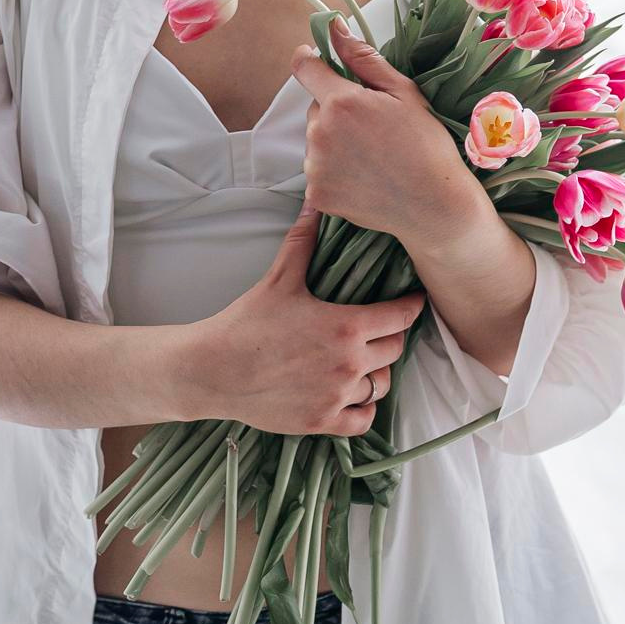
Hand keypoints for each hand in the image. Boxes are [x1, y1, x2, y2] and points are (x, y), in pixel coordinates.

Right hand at [170, 199, 422, 435]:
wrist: (211, 370)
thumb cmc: (246, 323)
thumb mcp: (280, 279)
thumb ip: (303, 241)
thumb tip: (314, 202)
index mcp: (347, 326)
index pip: (400, 316)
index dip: (410, 305)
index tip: (412, 300)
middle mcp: (350, 363)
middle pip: (395, 350)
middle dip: (391, 337)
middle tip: (382, 329)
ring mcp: (338, 394)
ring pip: (380, 384)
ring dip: (377, 372)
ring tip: (364, 361)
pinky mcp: (323, 421)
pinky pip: (363, 419)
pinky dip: (363, 408)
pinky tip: (353, 394)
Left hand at [289, 15, 477, 240]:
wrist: (434, 205)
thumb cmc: (426, 146)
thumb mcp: (404, 93)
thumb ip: (363, 59)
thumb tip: (334, 28)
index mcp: (342, 103)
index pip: (304, 67)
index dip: (311, 60)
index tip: (320, 61)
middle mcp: (320, 133)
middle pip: (316, 107)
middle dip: (337, 109)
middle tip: (374, 125)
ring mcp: (316, 166)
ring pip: (317, 139)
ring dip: (335, 140)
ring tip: (373, 155)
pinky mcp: (317, 193)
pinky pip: (318, 170)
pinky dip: (335, 169)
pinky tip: (365, 175)